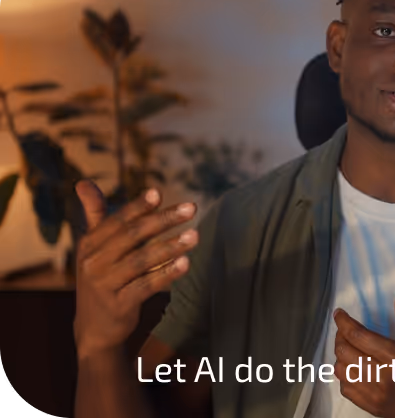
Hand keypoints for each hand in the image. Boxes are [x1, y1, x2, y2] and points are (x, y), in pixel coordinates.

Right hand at [72, 180, 197, 358]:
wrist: (95, 328)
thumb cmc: (102, 277)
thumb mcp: (94, 248)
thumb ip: (96, 215)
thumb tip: (83, 181)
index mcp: (89, 244)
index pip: (117, 221)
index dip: (138, 207)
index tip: (159, 192)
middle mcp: (93, 263)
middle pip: (133, 236)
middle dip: (164, 220)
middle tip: (192, 208)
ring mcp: (105, 285)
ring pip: (142, 261)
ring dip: (171, 246)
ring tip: (196, 235)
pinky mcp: (119, 305)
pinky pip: (147, 286)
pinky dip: (167, 274)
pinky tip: (186, 263)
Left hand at [333, 291, 394, 417]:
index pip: (358, 336)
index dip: (343, 322)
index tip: (339, 313)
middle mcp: (382, 377)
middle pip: (345, 353)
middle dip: (340, 337)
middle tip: (344, 329)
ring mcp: (376, 395)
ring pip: (342, 372)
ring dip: (340, 357)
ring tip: (348, 347)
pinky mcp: (374, 408)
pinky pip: (347, 390)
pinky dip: (344, 376)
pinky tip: (353, 368)